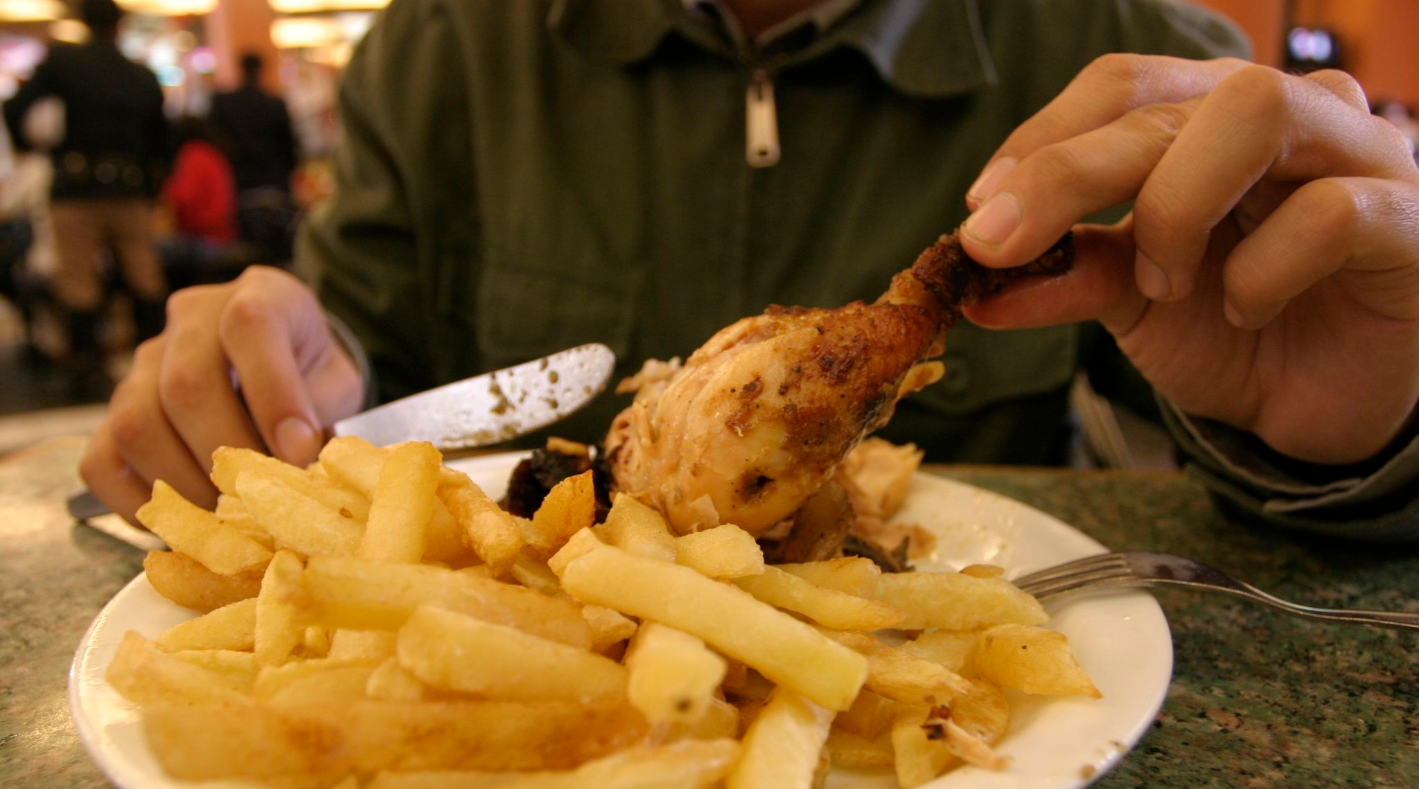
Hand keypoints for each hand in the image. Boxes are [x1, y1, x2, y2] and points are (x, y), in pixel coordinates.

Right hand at [80, 267, 363, 522]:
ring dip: (185, 483)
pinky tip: (184, 520)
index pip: (250, 326)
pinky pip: (102, 461)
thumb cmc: (313, 379)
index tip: (299, 452)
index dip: (274, 394)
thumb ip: (322, 417)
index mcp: (259, 296)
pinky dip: (137, 503)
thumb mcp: (337, 386)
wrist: (287, 369)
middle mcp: (192, 320)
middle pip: (185, 384)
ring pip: (137, 424)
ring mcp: (144, 364)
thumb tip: (303, 474)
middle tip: (263, 499)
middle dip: (229, 453)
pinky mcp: (114, 412)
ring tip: (228, 514)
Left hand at [958, 55, 1418, 464]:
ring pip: (1254, 112)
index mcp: (1211, 117)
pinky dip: (1261, 272)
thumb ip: (1064, 275)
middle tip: (999, 243)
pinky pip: (1328, 213)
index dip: (1044, 138)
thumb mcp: (1132, 300)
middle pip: (1166, 103)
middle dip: (1067, 173)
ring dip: (1176, 206)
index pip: (1123, 85)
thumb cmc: (1235, 328)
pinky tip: (1249, 312)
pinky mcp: (1408, 220)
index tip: (981, 212)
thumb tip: (974, 281)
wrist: (1324, 405)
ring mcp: (1357, 154)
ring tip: (1164, 284)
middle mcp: (1286, 114)